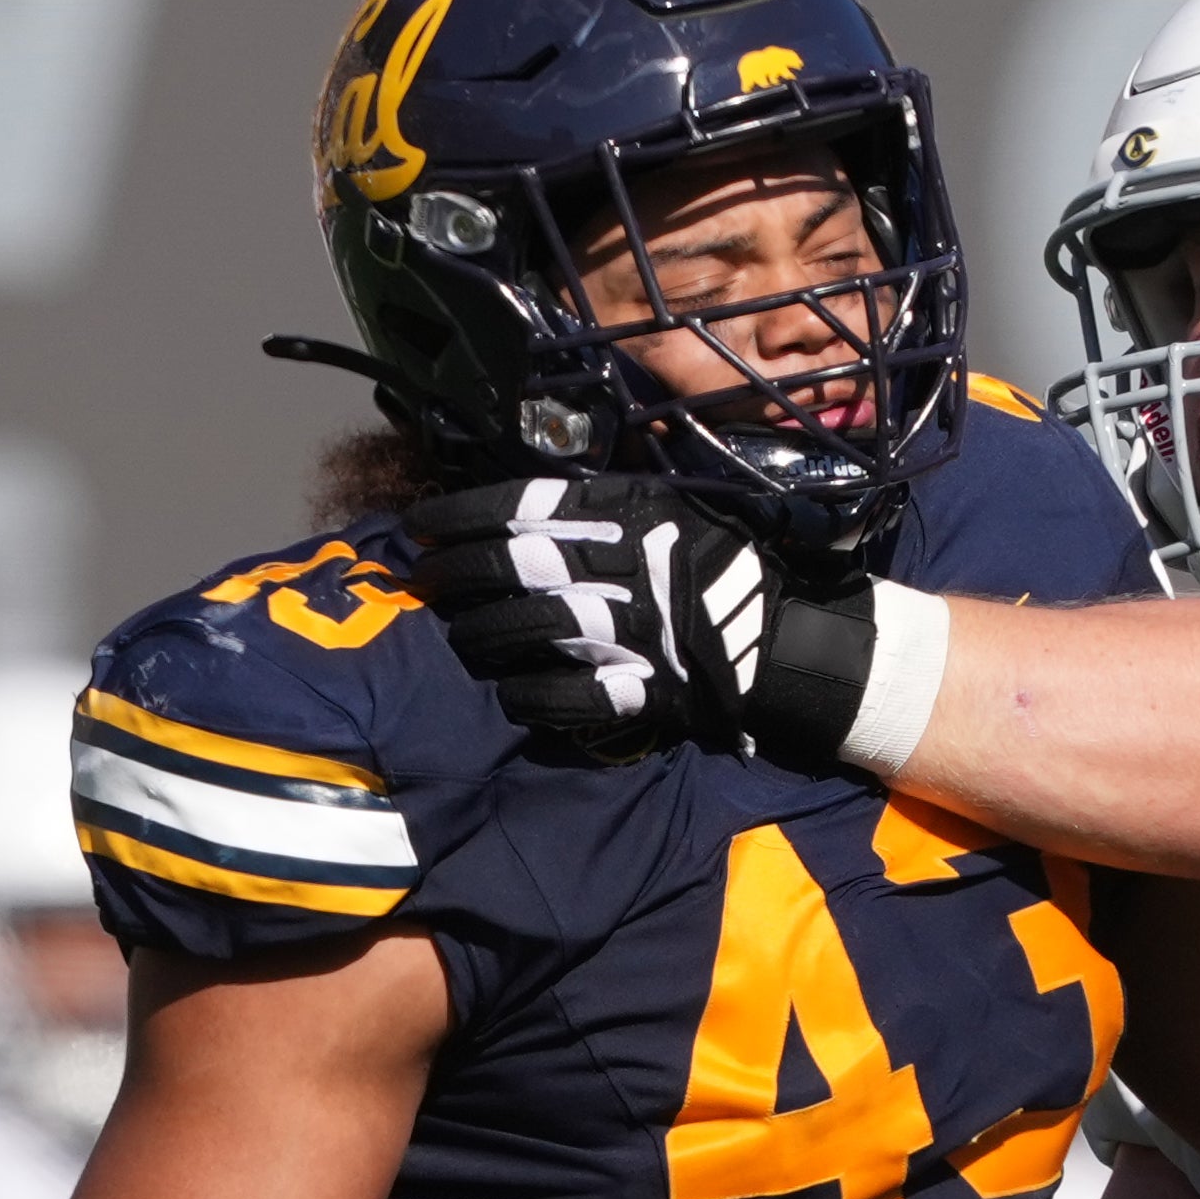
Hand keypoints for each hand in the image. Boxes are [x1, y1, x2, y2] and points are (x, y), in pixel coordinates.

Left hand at [404, 475, 766, 756]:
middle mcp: (613, 568)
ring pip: (522, 629)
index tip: (420, 525)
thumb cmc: (717, 564)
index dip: (458, 515)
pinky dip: (525, 694)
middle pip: (507, 567)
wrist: (779, 636)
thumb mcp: (666, 507)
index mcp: (621, 516)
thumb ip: (601, 504)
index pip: (518, 506)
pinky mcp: (635, 687)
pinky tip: (509, 690)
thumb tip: (527, 503)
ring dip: (479, 635)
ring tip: (462, 639)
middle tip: (427, 581)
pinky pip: (559, 695)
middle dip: (453, 575)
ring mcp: (622, 630)